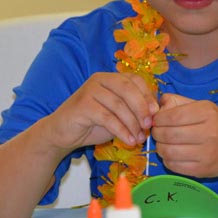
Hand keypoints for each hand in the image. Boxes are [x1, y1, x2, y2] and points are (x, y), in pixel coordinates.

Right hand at [43, 72, 158, 151]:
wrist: (61, 133)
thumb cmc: (92, 123)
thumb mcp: (116, 114)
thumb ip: (132, 110)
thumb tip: (155, 115)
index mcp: (110, 78)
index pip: (135, 79)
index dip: (147, 95)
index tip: (156, 112)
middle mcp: (100, 80)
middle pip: (128, 89)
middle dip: (141, 108)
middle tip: (149, 125)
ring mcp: (90, 91)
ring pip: (119, 105)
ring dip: (132, 124)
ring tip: (139, 138)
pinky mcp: (82, 106)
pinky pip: (107, 117)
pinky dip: (121, 130)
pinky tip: (128, 141)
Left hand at [152, 94, 217, 177]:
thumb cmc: (215, 124)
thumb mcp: (202, 106)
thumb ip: (178, 103)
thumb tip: (155, 106)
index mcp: (208, 112)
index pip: (173, 116)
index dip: (158, 119)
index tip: (156, 120)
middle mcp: (210, 132)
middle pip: (169, 135)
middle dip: (156, 133)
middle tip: (156, 132)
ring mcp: (207, 153)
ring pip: (169, 152)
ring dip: (160, 147)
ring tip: (162, 143)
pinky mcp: (202, 170)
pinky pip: (174, 166)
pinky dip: (167, 160)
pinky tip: (171, 154)